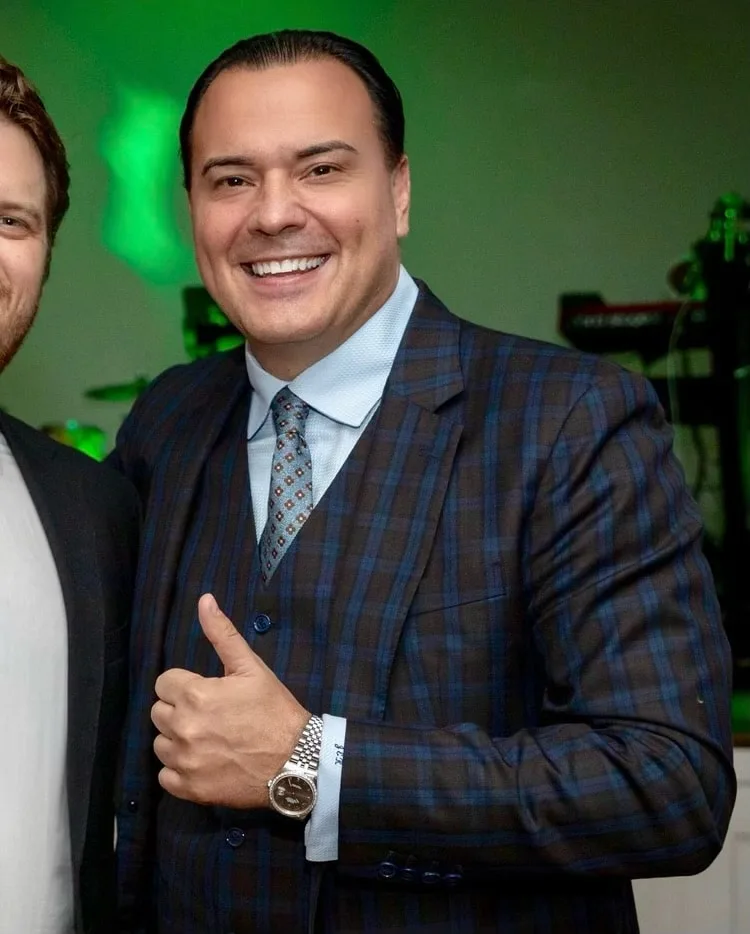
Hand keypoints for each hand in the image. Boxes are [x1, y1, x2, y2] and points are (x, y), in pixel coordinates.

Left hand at [151, 593, 310, 806]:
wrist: (297, 761)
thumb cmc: (274, 710)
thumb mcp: (251, 667)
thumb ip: (222, 633)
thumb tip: (204, 600)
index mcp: (195, 695)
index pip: (164, 683)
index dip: (185, 685)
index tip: (207, 692)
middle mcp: (183, 728)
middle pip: (159, 712)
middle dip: (180, 710)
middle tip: (210, 715)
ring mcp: (185, 762)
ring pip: (160, 744)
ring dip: (178, 740)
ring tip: (208, 739)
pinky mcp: (190, 789)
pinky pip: (165, 777)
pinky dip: (180, 771)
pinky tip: (204, 763)